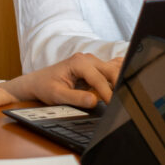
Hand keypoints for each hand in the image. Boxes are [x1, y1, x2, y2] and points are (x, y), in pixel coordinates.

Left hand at [2, 53, 122, 108]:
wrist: (37, 82)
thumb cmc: (45, 87)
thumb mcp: (57, 95)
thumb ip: (75, 98)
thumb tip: (93, 101)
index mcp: (78, 62)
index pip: (98, 79)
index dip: (108, 93)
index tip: (113, 105)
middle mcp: (86, 58)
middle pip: (110, 70)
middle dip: (119, 85)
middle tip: (124, 102)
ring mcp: (91, 62)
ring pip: (112, 69)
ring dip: (120, 81)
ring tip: (127, 94)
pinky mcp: (94, 67)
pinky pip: (110, 68)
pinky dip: (118, 74)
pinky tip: (125, 82)